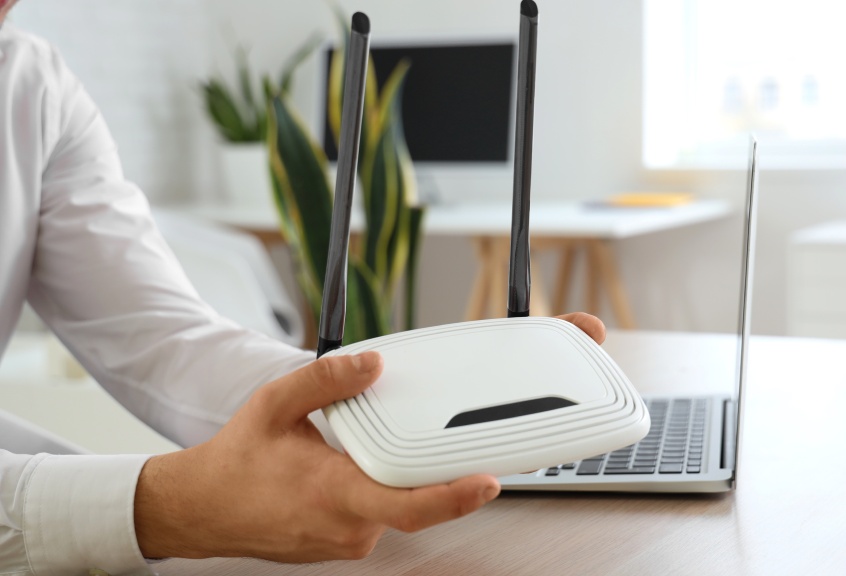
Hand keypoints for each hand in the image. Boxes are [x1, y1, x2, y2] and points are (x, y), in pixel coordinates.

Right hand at [132, 311, 604, 561]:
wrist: (201, 510)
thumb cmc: (235, 463)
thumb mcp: (275, 405)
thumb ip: (324, 381)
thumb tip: (370, 365)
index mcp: (333, 494)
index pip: (408, 505)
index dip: (454, 496)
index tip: (488, 480)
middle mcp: (347, 527)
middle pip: (415, 502)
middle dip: (438, 471)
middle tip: (459, 437)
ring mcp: (346, 541)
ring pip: (397, 507)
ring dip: (401, 476)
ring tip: (381, 443)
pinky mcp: (344, 542)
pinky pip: (378, 514)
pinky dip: (381, 487)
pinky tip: (360, 464)